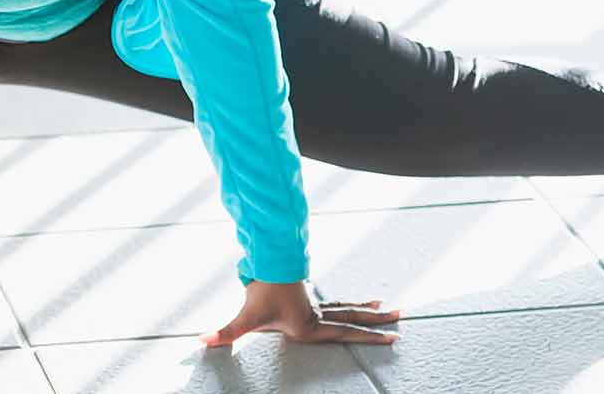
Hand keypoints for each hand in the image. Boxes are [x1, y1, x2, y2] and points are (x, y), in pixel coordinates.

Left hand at [199, 280, 400, 347]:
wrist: (264, 262)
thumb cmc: (259, 291)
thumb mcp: (245, 317)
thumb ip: (226, 333)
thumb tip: (201, 341)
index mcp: (310, 326)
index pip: (347, 334)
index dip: (369, 338)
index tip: (392, 339)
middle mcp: (317, 315)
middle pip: (354, 317)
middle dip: (377, 322)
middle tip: (401, 318)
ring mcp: (315, 304)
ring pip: (347, 307)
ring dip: (366, 308)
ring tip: (386, 306)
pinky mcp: (309, 296)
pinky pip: (335, 301)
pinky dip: (350, 302)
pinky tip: (358, 302)